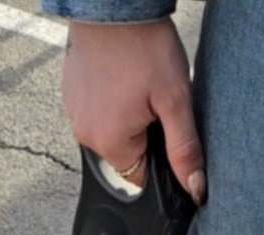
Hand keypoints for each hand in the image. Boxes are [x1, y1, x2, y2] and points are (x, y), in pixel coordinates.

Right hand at [62, 18, 204, 201]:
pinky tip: (119, 73)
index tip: (163, 119)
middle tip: (152, 94)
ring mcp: (73, 114)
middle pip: (124, 152)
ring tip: (134, 79)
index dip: (158, 151)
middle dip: (142, 130)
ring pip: (109, 130)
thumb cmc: (144, 46)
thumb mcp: (175, 99)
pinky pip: (94, 109)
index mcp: (110, 144)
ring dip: (124, 113)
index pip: (140, 174)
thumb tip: (194, 188)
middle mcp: (85, 135)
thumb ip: (184, 149)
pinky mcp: (69, 94)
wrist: (113, 4)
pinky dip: (108, 97)